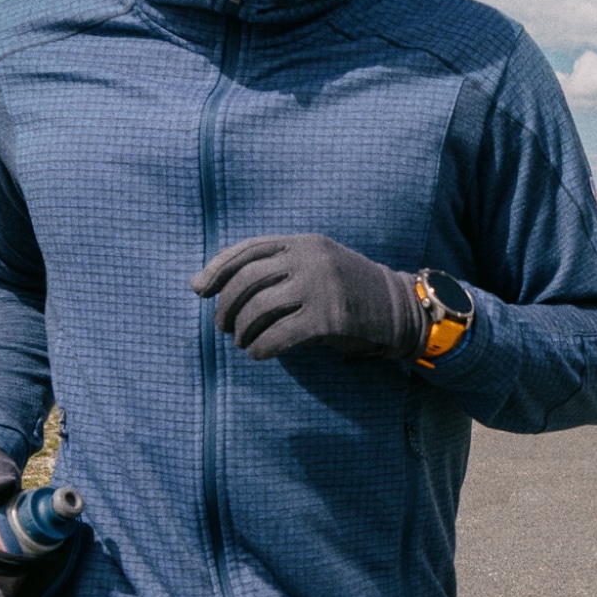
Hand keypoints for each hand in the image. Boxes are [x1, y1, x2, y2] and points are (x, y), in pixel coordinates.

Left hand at [190, 234, 422, 360]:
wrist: (398, 309)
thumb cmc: (347, 290)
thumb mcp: (314, 265)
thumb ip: (275, 267)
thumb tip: (214, 278)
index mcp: (304, 243)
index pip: (249, 249)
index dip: (218, 269)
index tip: (198, 289)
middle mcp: (310, 259)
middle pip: (247, 280)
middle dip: (226, 306)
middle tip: (222, 326)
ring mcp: (321, 287)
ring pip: (260, 309)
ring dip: (242, 330)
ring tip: (241, 342)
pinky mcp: (330, 318)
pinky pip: (281, 335)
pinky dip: (261, 347)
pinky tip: (258, 354)